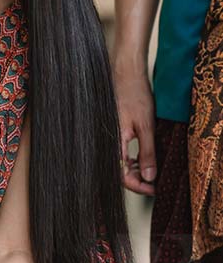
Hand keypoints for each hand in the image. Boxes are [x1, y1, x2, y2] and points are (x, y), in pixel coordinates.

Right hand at [113, 68, 156, 194]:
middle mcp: (106, 142)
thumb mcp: (146, 126)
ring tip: (151, 167)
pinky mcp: (109, 133)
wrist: (124, 74)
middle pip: (118, 172)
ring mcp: (107, 137)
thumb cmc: (134, 95)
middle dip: (138, 179)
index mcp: (113, 142)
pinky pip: (118, 153)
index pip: (122, 176)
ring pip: (118, 163)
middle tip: (156, 179)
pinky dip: (130, 159)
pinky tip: (141, 157)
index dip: (139, 186)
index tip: (154, 188)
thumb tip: (150, 176)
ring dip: (134, 169)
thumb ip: (147, 152)